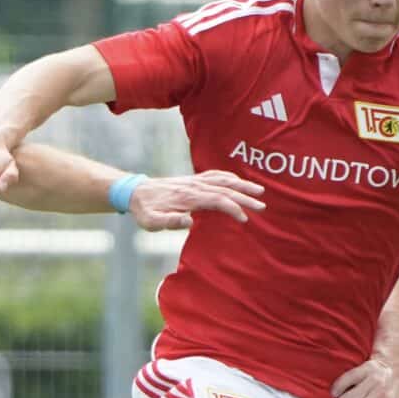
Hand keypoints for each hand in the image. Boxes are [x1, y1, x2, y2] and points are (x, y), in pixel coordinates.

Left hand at [126, 170, 265, 231]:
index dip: (233, 208)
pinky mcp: (194, 180)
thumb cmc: (144, 210)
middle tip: (262, 206)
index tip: (244, 219)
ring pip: (223, 180)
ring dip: (242, 184)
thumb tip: (189, 222)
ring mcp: (195, 181)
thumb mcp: (151, 222)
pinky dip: (230, 177)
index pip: (216, 200)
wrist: (136, 192)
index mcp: (187, 197)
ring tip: (260, 191)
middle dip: (245, 197)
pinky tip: (239, 181)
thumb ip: (169, 222)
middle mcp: (194, 186)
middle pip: (225, 189)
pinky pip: (215, 175)